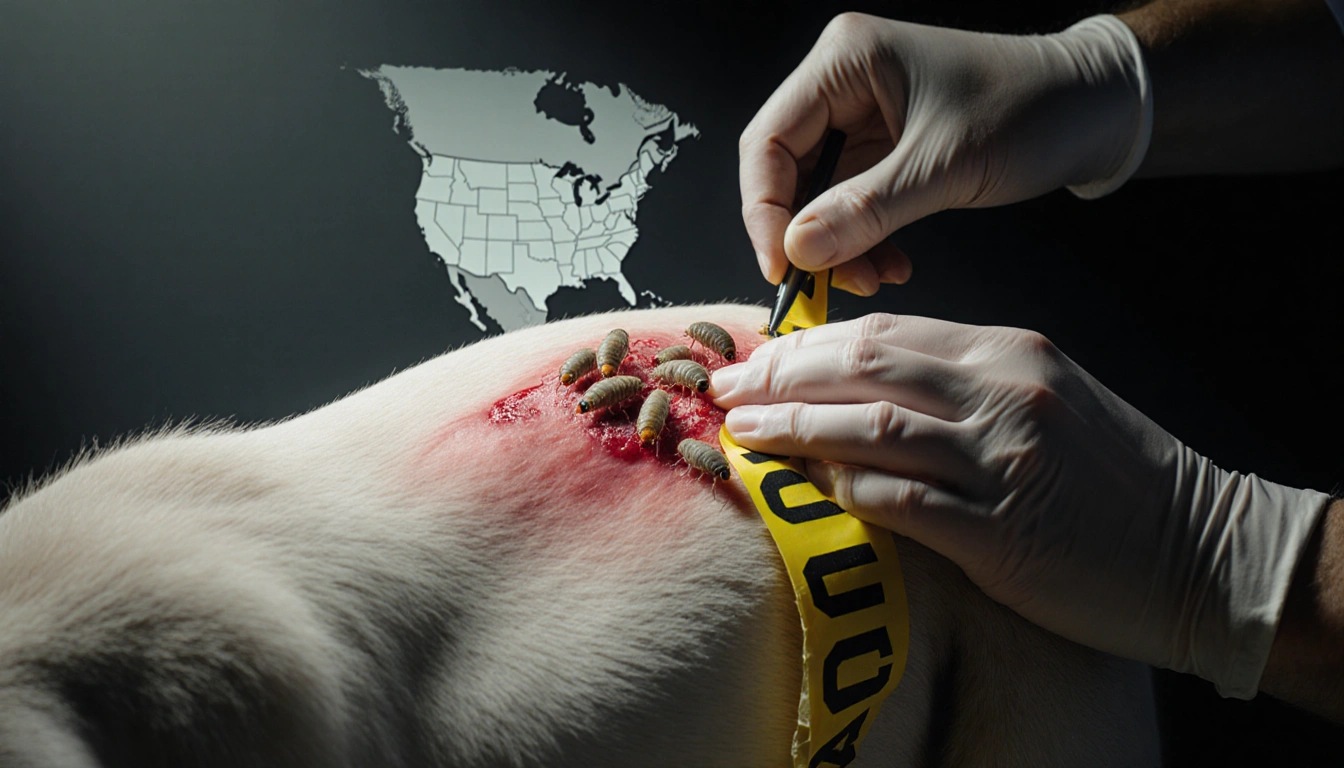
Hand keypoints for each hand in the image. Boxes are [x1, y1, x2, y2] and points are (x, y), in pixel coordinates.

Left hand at [712, 314, 1328, 697]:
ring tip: (742, 433)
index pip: (884, 334)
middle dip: (782, 376)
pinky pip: (904, 502)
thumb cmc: (1115, 475)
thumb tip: (863, 382)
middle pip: (865, 368)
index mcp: (1008, 354)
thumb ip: (961, 382)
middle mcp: (1002, 395)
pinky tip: (810, 489)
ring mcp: (1003, 462)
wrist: (1203, 550)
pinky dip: (848, 491)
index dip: (806, 345)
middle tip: (726, 390)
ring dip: (795, 430)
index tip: (755, 358)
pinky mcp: (1004, 533)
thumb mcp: (1046, 398)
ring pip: (872, 428)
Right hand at [739, 13, 1150, 293]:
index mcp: (844, 61)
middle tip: (822, 284)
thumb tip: (796, 251)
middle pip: (784, 171)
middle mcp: (842, 85)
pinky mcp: (884, 152)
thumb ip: (865, 210)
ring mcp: (861, 120)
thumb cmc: (1029, 110)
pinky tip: (892, 266)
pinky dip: (863, 242)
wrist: (1092, 108)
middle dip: (804, 235)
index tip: (781, 266)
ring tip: (872, 281)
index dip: (764, 209)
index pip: (768, 140)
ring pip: (817, 198)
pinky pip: (850, 206)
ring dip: (836, 247)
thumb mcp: (942, 165)